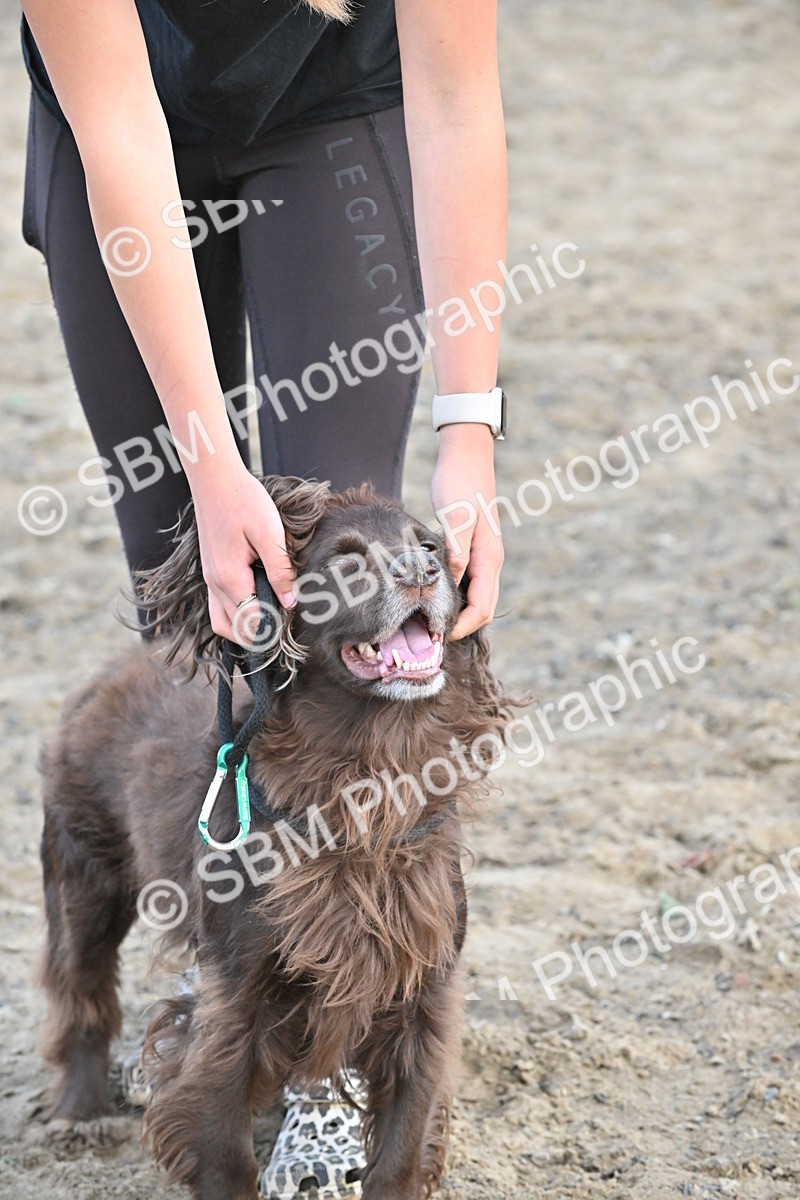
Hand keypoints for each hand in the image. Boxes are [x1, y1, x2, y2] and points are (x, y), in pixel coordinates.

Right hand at [191, 462, 296, 644]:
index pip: (250, 623)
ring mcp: (209, 578)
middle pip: (234, 628)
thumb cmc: (244, 500)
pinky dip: (235, 613)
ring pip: (222, 621)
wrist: (215, 479)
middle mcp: (215, 584)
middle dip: (258, 635)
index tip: (293, 627)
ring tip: (269, 622)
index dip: (272, 630)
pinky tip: (256, 602)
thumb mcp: (269, 533)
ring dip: (243, 628)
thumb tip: (290, 602)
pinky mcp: (210, 570)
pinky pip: (218, 605)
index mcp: (230, 578)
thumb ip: (280, 570)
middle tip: (285, 630)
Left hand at [430, 424, 503, 639]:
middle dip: (463, 626)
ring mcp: (485, 554)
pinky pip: (471, 581)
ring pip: (479, 596)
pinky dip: (458, 596)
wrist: (467, 454)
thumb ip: (456, 552)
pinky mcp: (475, 547)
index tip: (438, 636)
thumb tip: (453, 584)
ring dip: (461, 613)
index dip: (462, 626)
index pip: (482, 607)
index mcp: (489, 557)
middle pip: (484, 607)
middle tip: (434, 636)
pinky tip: (436, 596)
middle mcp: (491, 559)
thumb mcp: (455, 517)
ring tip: (432, 622)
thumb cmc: (459, 482)